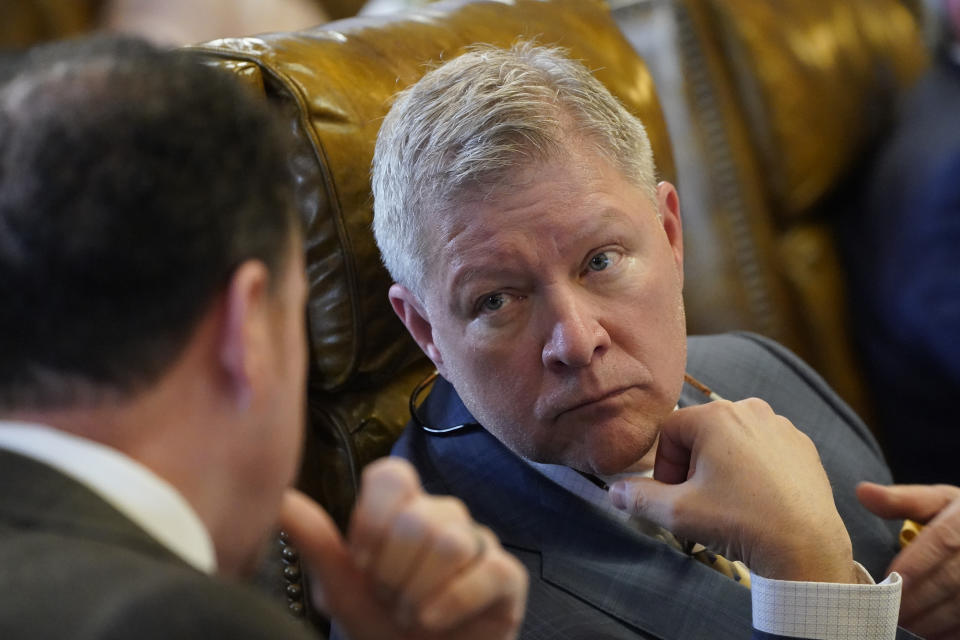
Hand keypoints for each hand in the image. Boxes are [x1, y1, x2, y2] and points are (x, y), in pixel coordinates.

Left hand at [278, 457, 526, 639]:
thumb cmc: (380, 624)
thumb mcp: (340, 587)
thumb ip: (314, 540)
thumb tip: (278, 496)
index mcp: (401, 509)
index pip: (392, 476)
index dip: (373, 520)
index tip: (361, 564)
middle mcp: (443, 516)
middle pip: (418, 517)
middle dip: (394, 572)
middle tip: (389, 599)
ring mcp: (478, 542)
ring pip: (451, 542)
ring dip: (420, 591)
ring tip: (411, 614)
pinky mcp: (508, 574)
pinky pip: (487, 570)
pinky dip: (451, 603)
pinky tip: (432, 622)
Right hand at [609, 398, 856, 582]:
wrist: (805, 548)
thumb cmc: (740, 522)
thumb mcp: (678, 513)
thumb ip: (639, 497)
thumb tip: (614, 492)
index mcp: (716, 416)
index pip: (670, 432)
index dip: (664, 466)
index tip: (674, 497)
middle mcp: (750, 409)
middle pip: (702, 434)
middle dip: (693, 466)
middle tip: (699, 502)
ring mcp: (781, 427)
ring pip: (733, 441)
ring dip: (722, 467)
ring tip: (729, 503)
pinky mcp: (803, 446)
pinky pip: (764, 450)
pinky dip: (753, 470)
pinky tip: (757, 501)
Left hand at [857, 482, 959, 638]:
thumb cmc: (958, 516)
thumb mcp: (937, 501)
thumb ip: (902, 500)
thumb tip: (862, 491)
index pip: (942, 541)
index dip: (917, 562)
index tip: (891, 580)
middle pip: (951, 578)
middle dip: (917, 598)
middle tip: (887, 613)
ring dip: (932, 620)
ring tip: (901, 627)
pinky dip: (950, 631)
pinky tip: (927, 636)